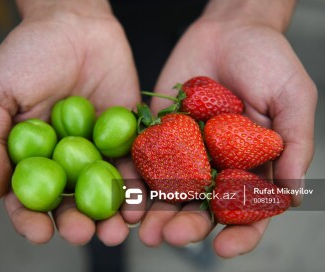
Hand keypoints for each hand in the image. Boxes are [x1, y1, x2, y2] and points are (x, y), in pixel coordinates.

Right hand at [0, 0, 142, 244]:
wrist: (76, 24)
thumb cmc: (30, 53)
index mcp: (32, 154)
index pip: (28, 196)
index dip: (31, 218)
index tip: (40, 232)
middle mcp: (65, 158)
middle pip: (70, 201)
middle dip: (78, 222)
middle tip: (86, 234)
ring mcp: (97, 149)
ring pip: (104, 191)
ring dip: (111, 214)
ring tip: (118, 229)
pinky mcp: (125, 136)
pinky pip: (132, 165)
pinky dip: (136, 186)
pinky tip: (140, 203)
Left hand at [139, 1, 316, 256]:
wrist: (228, 31)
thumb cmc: (267, 60)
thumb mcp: (293, 97)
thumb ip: (295, 143)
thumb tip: (292, 191)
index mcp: (252, 164)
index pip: (249, 210)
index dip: (240, 234)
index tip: (225, 247)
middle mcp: (218, 164)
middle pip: (203, 207)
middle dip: (189, 225)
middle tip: (172, 236)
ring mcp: (188, 150)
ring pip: (172, 191)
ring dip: (158, 212)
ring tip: (144, 229)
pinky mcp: (162, 133)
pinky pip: (149, 159)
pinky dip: (139, 179)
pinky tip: (129, 195)